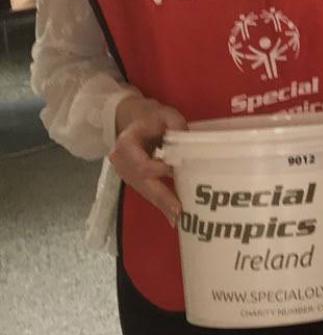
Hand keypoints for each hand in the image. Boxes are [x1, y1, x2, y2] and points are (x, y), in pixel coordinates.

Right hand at [109, 97, 186, 224]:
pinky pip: (146, 191)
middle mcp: (121, 162)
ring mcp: (125, 173)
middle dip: (162, 198)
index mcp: (126, 143)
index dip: (157, 169)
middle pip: (142, 183)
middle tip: (178, 213)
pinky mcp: (133, 179)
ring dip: (162, 205)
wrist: (133, 119)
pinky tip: (173, 215)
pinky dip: (160, 203)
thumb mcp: (166, 115)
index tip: (175, 171)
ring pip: (144, 191)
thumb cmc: (152, 117)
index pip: (140, 163)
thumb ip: (177, 128)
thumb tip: (189, 146)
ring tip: (178, 219)